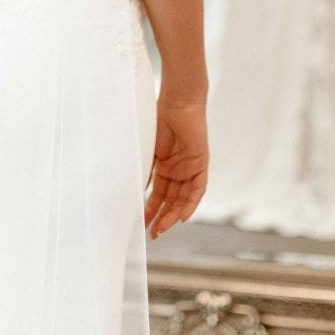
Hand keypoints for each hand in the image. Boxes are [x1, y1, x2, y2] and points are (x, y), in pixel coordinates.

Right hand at [144, 96, 207, 239]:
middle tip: (152, 233)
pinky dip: (191, 203)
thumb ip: (145, 169)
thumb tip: (134, 190)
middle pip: (170, 199)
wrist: (177, 101)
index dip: (151, 209)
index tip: (142, 223)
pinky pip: (197, 188)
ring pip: (183, 198)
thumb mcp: (148, 149)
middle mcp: (178, 169)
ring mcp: (189, 167)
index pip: (159, 193)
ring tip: (161, 228)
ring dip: (173, 214)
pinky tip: (183, 216)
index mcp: (164, 165)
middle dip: (161, 217)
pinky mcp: (201, 163)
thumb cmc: (159, 118)